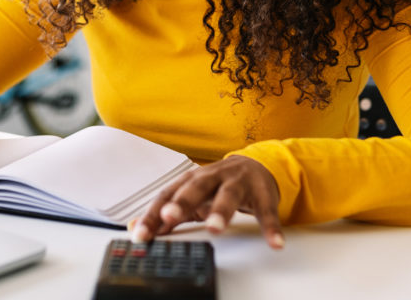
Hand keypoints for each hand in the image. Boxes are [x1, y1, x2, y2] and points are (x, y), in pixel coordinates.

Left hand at [132, 155, 283, 249]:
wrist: (256, 166)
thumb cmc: (218, 185)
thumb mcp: (191, 196)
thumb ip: (165, 213)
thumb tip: (136, 228)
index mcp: (192, 179)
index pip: (168, 195)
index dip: (153, 213)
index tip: (140, 233)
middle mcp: (213, 177)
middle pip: (195, 188)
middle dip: (181, 202)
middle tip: (169, 217)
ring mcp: (239, 184)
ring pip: (229, 195)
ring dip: (221, 211)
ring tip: (215, 228)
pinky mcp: (263, 194)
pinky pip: (266, 212)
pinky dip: (271, 228)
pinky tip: (274, 242)